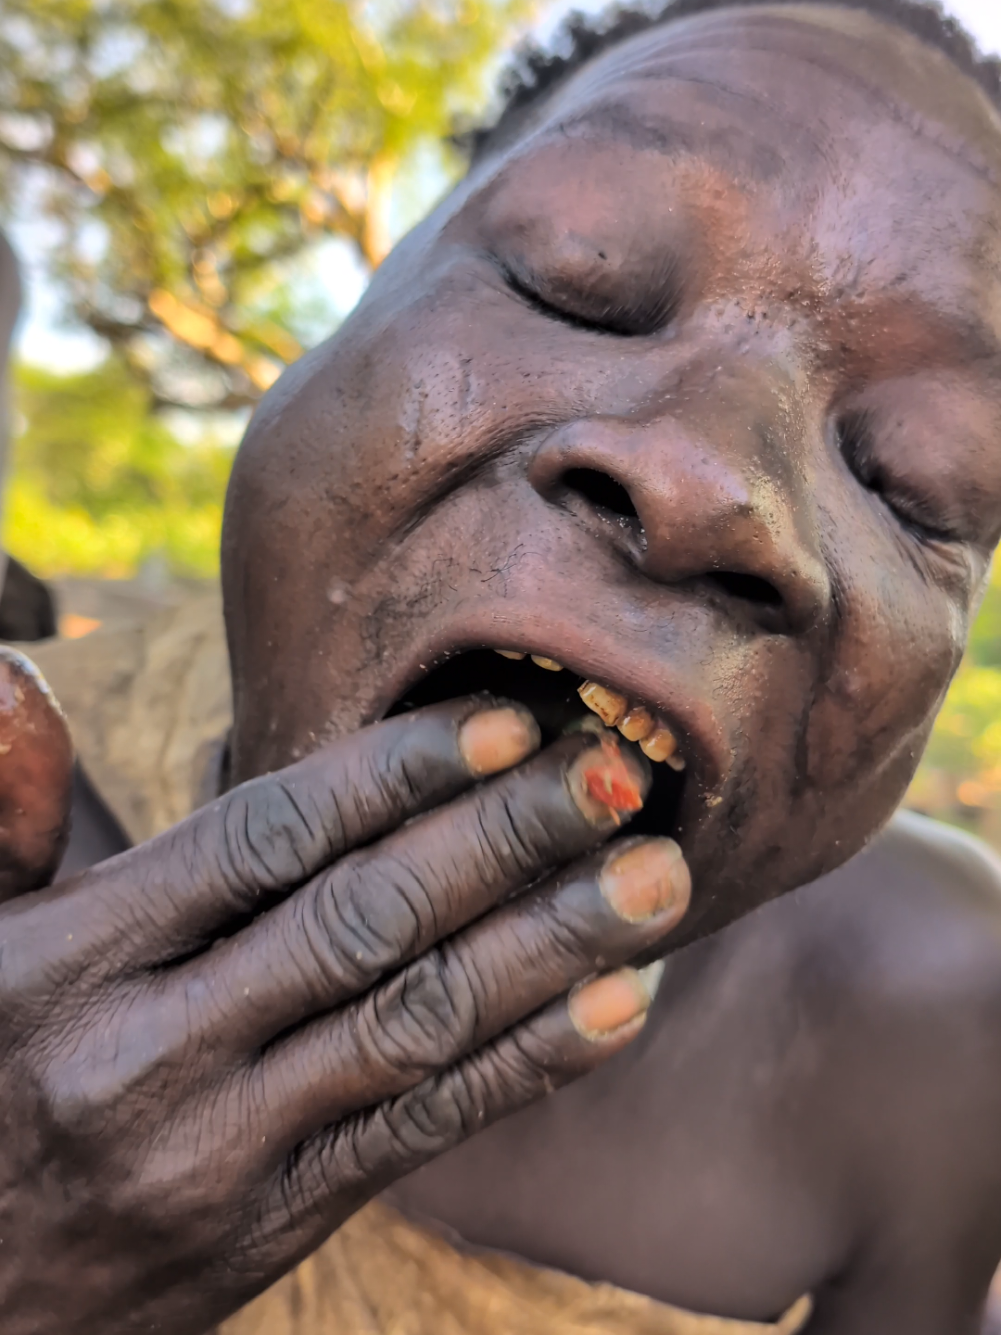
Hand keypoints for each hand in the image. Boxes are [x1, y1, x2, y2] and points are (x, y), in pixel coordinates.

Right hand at [0, 695, 689, 1334]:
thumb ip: (10, 811)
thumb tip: (22, 672)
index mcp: (80, 954)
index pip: (271, 835)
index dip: (401, 771)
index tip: (510, 722)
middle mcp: (152, 1047)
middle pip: (365, 916)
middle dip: (504, 837)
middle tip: (614, 775)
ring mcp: (219, 1150)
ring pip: (414, 1023)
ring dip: (549, 945)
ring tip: (653, 883)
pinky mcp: (268, 1228)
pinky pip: (418, 1133)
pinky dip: (524, 1064)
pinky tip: (615, 1006)